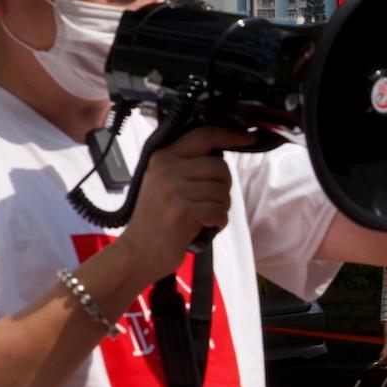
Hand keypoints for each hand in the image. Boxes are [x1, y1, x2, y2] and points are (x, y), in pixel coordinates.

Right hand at [117, 126, 252, 280]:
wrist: (138, 251)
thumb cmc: (156, 219)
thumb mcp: (163, 182)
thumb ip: (186, 165)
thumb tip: (221, 153)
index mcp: (163, 157)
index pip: (204, 136)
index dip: (230, 135)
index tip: (248, 138)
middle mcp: (166, 169)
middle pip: (220, 167)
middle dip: (223, 187)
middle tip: (209, 202)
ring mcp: (173, 190)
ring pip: (222, 191)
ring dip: (220, 208)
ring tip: (202, 216)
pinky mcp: (182, 211)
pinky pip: (219, 211)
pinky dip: (219, 222)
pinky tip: (205, 226)